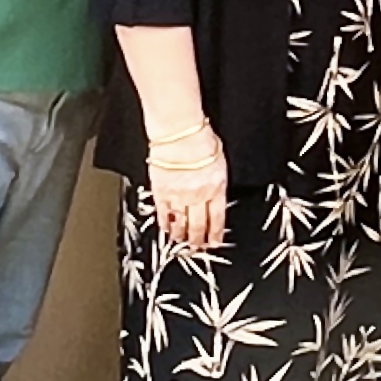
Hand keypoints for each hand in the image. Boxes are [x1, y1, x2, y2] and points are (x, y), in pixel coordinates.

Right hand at [148, 132, 228, 250]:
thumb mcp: (219, 160)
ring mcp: (178, 196)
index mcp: (216, 188)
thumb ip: (216, 179)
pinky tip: (165, 228)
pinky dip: (164, 223)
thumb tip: (214, 189)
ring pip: (180, 223)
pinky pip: (163, 213)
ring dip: (181, 235)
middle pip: (198, 225)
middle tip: (197, 247)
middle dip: (198, 240)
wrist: (179, 133)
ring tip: (181, 241)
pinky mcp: (161, 192)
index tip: (214, 242)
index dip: (215, 233)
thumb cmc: (200, 139)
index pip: (217, 218)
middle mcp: (198, 196)